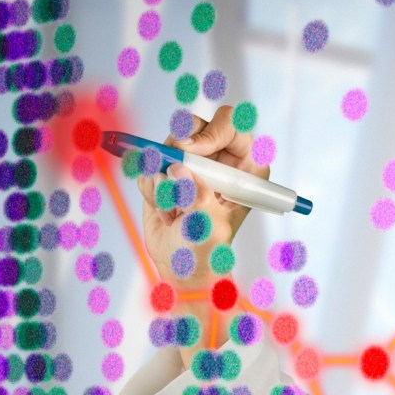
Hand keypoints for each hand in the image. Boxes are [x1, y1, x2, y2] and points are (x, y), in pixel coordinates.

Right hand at [138, 104, 264, 291]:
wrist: (182, 267)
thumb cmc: (207, 252)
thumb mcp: (210, 227)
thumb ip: (198, 197)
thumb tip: (177, 170)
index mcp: (246, 169)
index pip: (234, 127)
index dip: (213, 131)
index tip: (191, 149)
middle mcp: (220, 161)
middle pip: (195, 127)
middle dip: (177, 151)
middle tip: (170, 174)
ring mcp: (191, 164)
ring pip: (166, 147)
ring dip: (163, 180)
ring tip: (176, 211)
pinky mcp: (165, 172)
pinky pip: (148, 165)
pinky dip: (151, 189)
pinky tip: (165, 211)